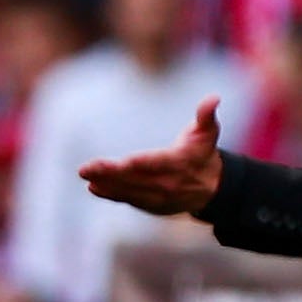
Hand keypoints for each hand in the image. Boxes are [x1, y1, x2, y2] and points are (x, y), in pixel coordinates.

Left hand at [79, 96, 224, 215]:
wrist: (212, 189)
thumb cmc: (203, 154)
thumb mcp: (208, 133)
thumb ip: (206, 116)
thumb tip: (214, 98)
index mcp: (181, 163)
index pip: (160, 163)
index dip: (143, 163)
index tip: (126, 162)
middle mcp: (170, 183)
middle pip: (137, 178)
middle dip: (111, 173)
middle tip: (86, 168)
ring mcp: (160, 197)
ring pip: (130, 190)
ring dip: (107, 183)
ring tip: (87, 175)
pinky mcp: (152, 204)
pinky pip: (129, 199)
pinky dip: (112, 194)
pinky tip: (94, 187)